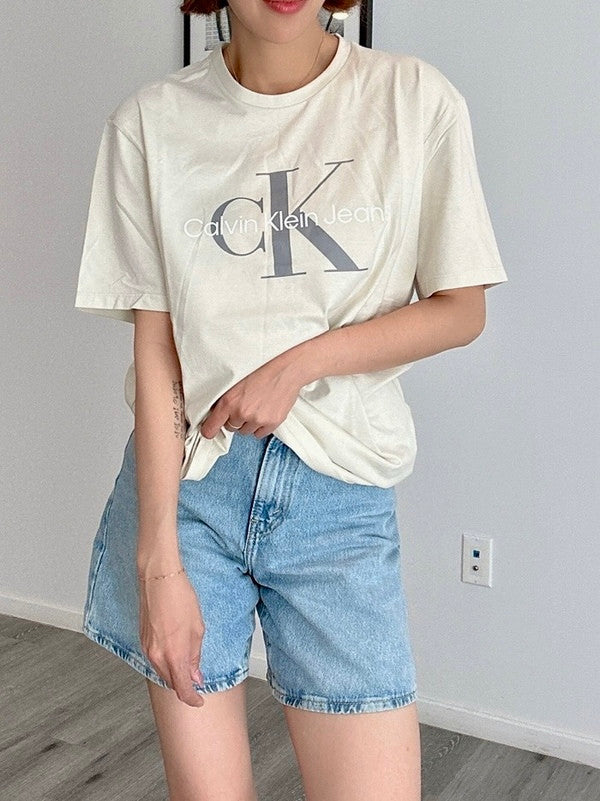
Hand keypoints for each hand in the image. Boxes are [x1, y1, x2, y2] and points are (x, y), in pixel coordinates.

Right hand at [138, 569, 206, 707]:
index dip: (192, 698)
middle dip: (183, 685)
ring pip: (161, 671)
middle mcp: (157, 656)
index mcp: (173, 655)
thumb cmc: (180, 598)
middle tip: (197, 681)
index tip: (199, 700)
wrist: (159, 578)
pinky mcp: (142, 639)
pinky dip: (165, 662)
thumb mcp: (197, 628)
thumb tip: (195, 675)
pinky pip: (154, 659)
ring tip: (187, 666)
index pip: (182, 688)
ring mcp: (147, 648)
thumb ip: (195, 655)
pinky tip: (174, 653)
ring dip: (174, 673)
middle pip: (170, 681)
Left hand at [200, 355, 305, 438]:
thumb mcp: (235, 380)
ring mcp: (257, 419)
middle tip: (243, 405)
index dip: (210, 429)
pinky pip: (259, 434)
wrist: (286, 369)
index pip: (211, 427)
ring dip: (247, 423)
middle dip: (234, 419)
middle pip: (230, 428)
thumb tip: (215, 412)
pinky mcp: (272, 422)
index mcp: (229, 401)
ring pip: (245, 431)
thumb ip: (225, 398)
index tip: (210, 430)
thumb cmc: (261, 369)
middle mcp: (242, 413)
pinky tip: (264, 412)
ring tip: (255, 406)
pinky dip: (260, 426)